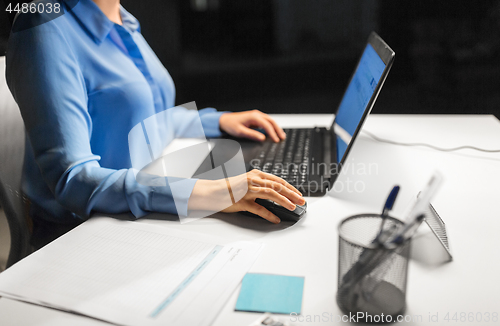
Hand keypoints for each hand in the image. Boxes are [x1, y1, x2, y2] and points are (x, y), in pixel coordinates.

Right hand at [189, 170, 304, 223]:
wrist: (212, 192)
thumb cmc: (229, 189)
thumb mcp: (247, 183)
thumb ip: (260, 186)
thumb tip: (277, 194)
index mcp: (256, 175)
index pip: (278, 180)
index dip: (290, 188)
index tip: (299, 194)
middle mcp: (253, 180)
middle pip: (277, 186)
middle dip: (292, 194)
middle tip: (301, 200)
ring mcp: (247, 190)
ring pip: (271, 194)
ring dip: (284, 201)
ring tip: (293, 207)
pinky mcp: (242, 201)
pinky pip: (258, 208)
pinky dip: (268, 214)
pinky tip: (275, 219)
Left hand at [219, 110, 285, 141]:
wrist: (224, 120)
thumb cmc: (231, 125)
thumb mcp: (240, 132)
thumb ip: (252, 135)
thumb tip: (262, 138)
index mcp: (253, 116)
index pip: (266, 125)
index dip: (272, 133)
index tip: (276, 140)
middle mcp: (256, 114)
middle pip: (271, 121)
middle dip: (278, 130)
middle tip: (282, 138)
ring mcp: (256, 115)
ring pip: (270, 121)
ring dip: (276, 128)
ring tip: (281, 136)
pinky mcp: (256, 118)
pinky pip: (266, 122)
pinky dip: (271, 127)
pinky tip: (274, 132)